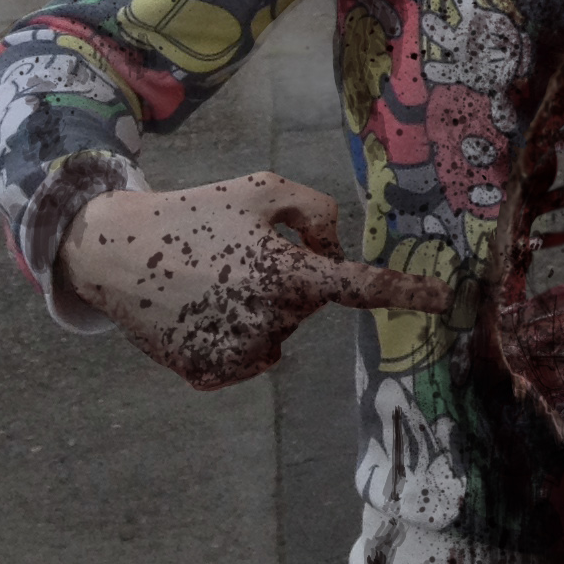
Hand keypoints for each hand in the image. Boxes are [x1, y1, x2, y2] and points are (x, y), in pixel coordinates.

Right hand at [58, 171, 447, 391]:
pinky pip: (245, 359)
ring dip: (257, 313)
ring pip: (277, 334)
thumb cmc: (198, 212)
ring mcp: (239, 354)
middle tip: (234, 257)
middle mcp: (272, 322)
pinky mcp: (208, 374)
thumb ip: (318, 213)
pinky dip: (231, 338)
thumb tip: (335, 255)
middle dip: (283, 281)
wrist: (118, 251)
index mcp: (290, 274)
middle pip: (305, 305)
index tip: (445, 300)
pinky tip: (199, 312)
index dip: (407, 294)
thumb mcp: (264, 190)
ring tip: (211, 284)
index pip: (362, 288)